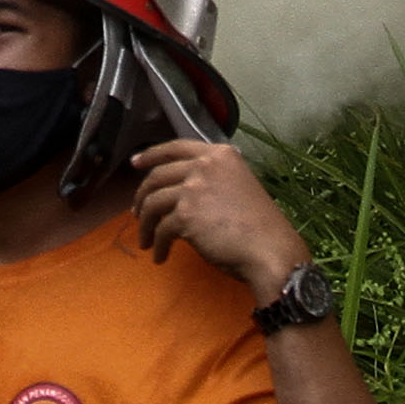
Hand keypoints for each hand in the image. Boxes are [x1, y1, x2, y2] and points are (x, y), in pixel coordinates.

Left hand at [133, 142, 310, 299]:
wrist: (269, 249)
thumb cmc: (259, 225)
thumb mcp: (238, 186)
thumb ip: (212, 180)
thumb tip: (180, 192)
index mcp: (220, 155)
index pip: (175, 147)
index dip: (151, 155)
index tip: (135, 164)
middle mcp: (204, 165)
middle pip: (157, 176)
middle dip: (142, 197)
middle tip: (136, 213)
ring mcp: (193, 188)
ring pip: (152, 203)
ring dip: (145, 225)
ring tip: (146, 241)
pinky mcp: (186, 215)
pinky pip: (161, 230)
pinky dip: (157, 245)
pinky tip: (160, 256)